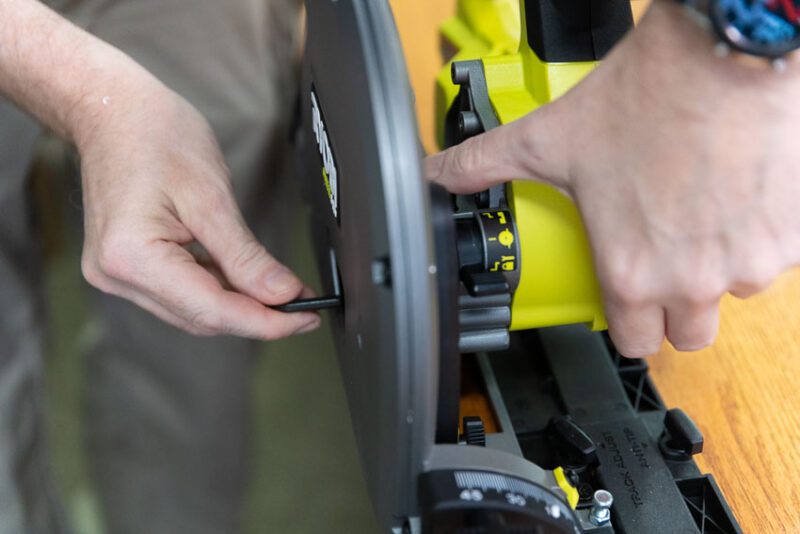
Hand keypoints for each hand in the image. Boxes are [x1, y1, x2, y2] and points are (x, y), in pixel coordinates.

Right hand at [77, 80, 319, 338]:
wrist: (110, 110)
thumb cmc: (154, 135)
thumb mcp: (211, 195)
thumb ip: (245, 255)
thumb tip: (282, 294)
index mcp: (132, 257)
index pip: (212, 310)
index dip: (266, 322)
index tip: (306, 318)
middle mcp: (117, 275)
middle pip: (203, 317)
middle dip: (258, 316)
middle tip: (305, 307)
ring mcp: (116, 275)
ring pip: (194, 311)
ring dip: (241, 306)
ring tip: (284, 293)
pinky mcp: (126, 268)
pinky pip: (181, 293)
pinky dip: (219, 290)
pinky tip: (247, 279)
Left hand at [425, 2, 799, 356]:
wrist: (722, 56)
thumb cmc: (642, 100)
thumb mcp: (547, 139)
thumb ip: (485, 164)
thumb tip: (437, 174)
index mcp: (629, 272)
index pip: (632, 344)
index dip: (626, 324)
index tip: (626, 303)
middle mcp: (690, 280)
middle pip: (686, 335)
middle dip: (672, 309)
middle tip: (659, 263)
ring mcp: (746, 262)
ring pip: (731, 294)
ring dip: (715, 269)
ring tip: (694, 215)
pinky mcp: (787, 237)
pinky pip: (772, 259)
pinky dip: (754, 237)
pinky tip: (729, 197)